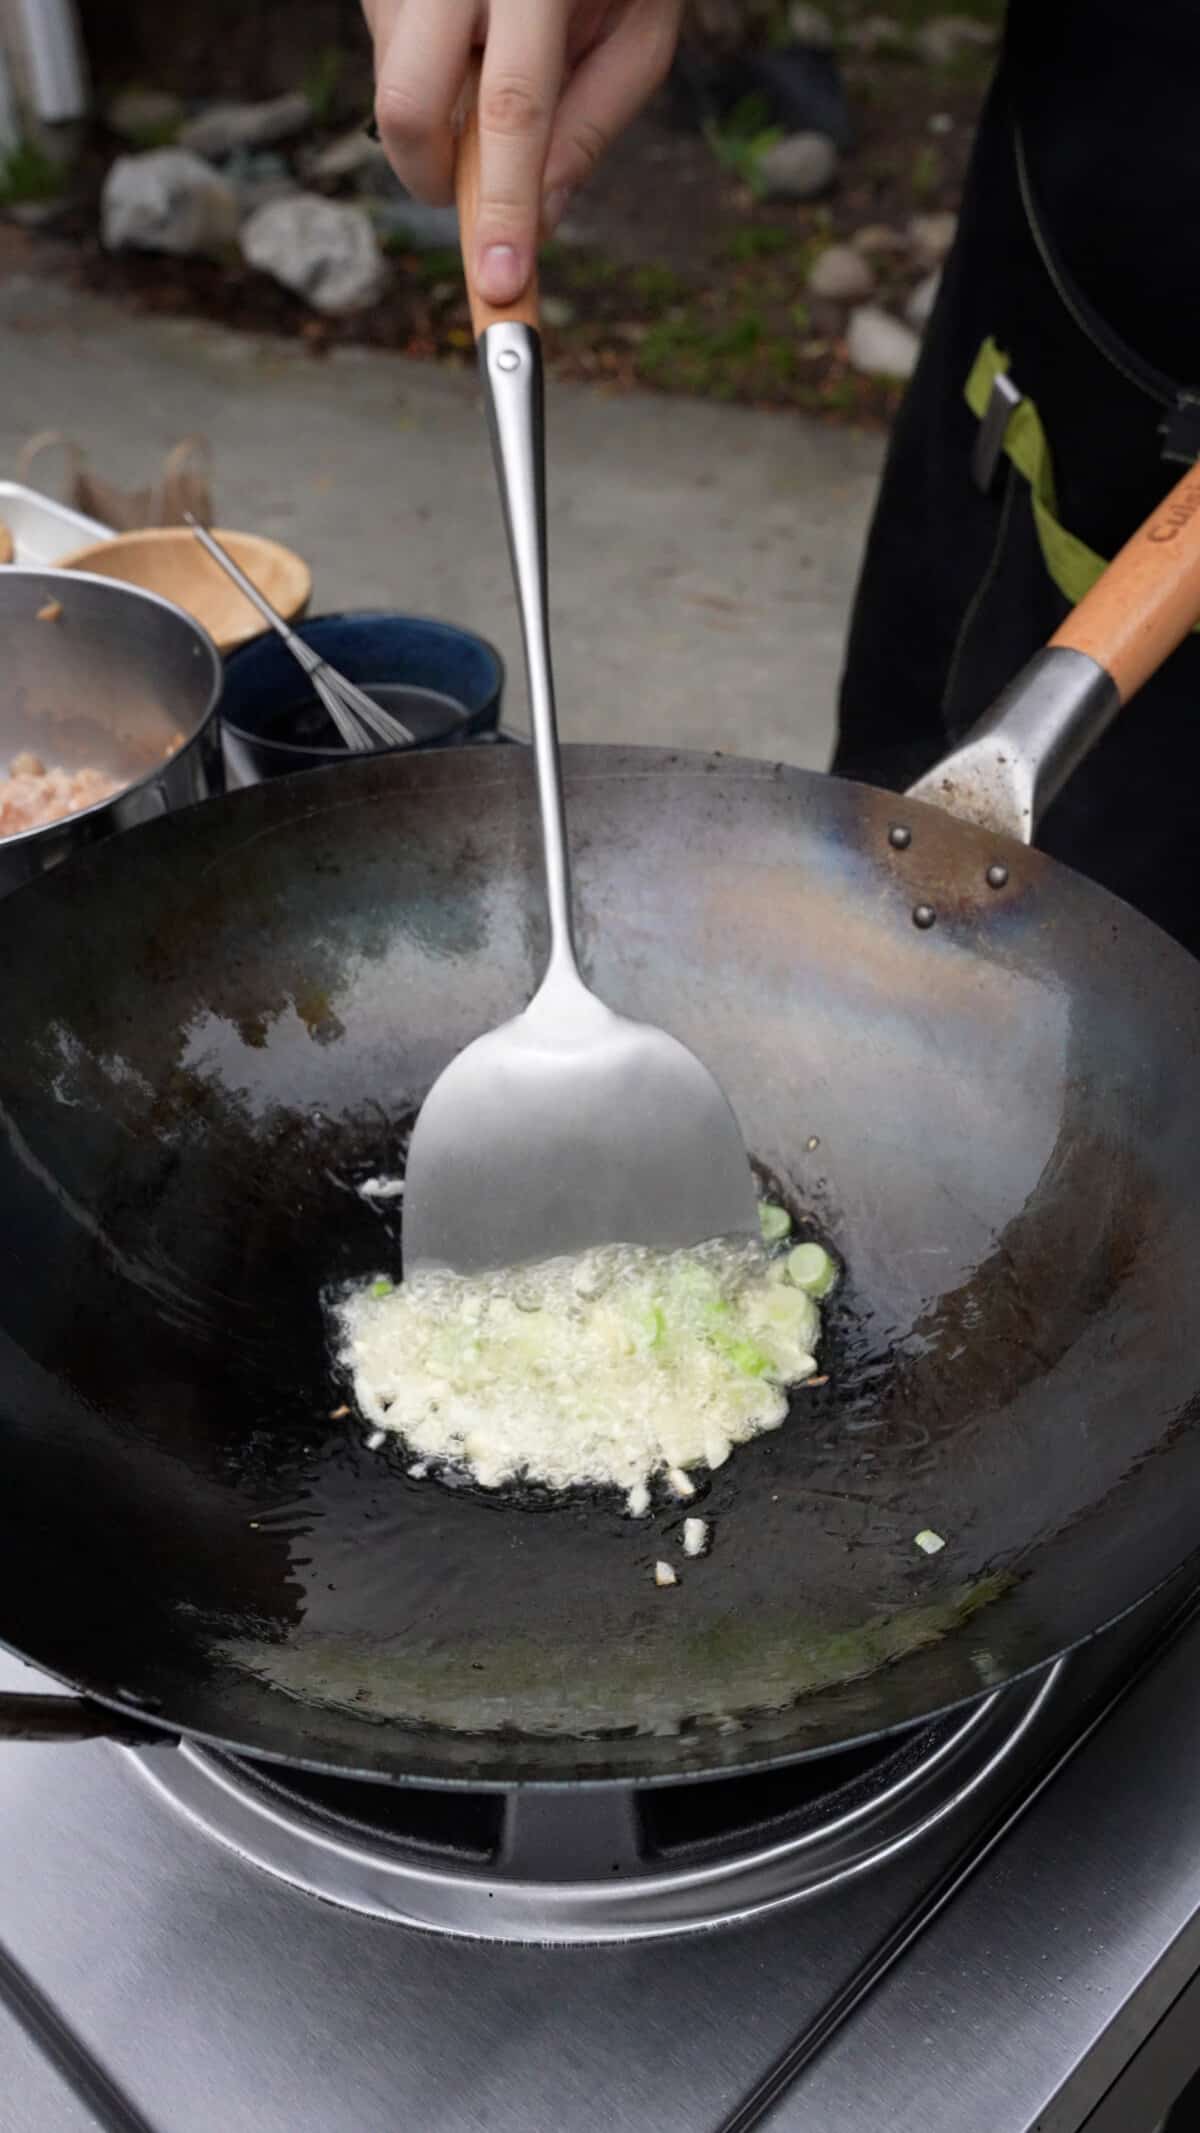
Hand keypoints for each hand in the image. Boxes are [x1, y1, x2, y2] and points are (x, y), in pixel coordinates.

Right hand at [363, 0, 683, 306]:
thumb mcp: (640, 29)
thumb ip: (593, 124)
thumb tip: (544, 221)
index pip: (513, 108)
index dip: (502, 207)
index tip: (500, 283)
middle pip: (408, 105)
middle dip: (430, 178)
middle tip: (467, 197)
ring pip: (390, 87)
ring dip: (439, 113)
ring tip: (491, 57)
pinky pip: (385, 54)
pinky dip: (426, 72)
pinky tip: (465, 33)